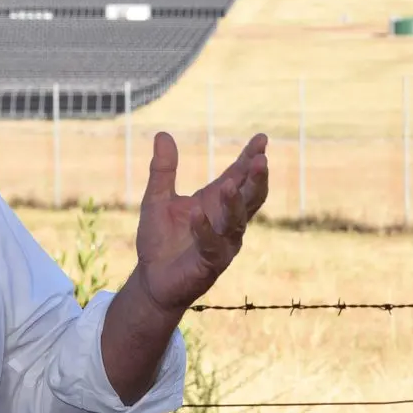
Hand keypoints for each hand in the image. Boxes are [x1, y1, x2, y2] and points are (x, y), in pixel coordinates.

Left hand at [133, 131, 268, 313]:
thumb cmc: (160, 239)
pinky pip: (212, 245)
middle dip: (256, 179)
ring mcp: (222, 243)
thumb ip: (163, 169)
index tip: (262, 138)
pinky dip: (204, 230)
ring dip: (235, 203)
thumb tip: (162, 134)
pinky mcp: (210, 263)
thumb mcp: (157, 198)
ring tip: (231, 184)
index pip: (240, 176)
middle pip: (250, 197)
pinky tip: (196, 214)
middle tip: (261, 159)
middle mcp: (225, 221)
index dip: (251, 157)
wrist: (150, 278)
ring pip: (237, 222)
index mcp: (216, 202)